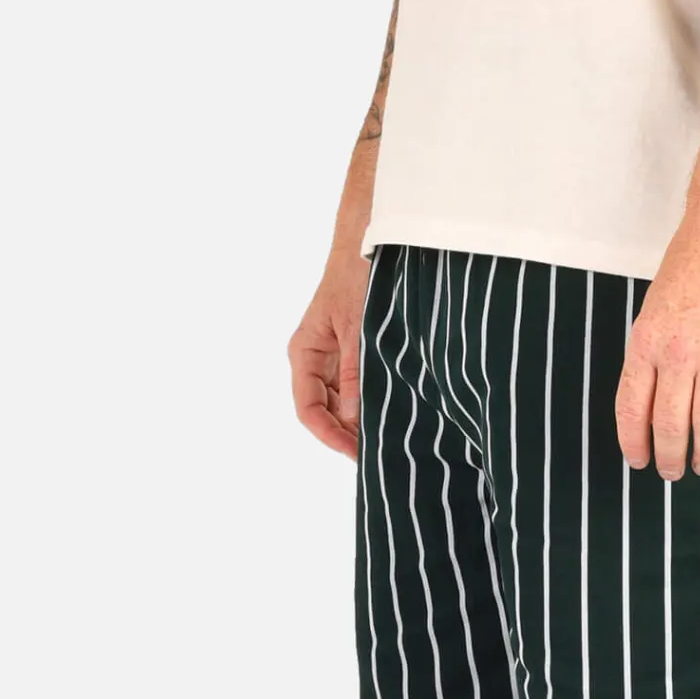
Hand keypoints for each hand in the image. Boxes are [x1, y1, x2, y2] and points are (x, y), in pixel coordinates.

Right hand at [288, 248, 370, 459]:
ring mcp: (336, 360)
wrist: (373, 243)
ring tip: (390, 439)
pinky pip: (360, 391)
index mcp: (305, 353)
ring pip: (344, 406)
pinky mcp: (356, 357)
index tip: (357, 454)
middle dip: (349, 435)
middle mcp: (317, 361)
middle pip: (326, 413)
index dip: (330, 436)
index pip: (308, 409)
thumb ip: (357, 372)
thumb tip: (356, 418)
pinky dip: (373, 406)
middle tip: (381, 455)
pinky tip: (394, 416)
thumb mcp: (358, 327)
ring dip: (362, 423)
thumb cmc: (358, 277)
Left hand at [615, 219, 699, 479]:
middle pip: (671, 425)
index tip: (639, 461)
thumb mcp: (652, 309)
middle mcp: (678, 353)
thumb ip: (651, 355)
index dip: (634, 443)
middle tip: (673, 473)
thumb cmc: (690, 263)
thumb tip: (654, 400)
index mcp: (645, 343)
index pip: (632, 409)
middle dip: (670, 458)